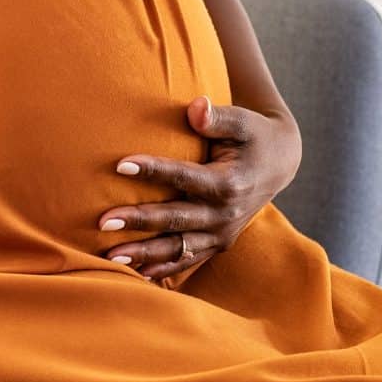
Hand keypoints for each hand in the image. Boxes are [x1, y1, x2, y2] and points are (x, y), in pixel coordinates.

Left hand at [98, 96, 301, 281]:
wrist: (279, 163)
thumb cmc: (252, 135)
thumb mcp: (242, 121)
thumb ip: (218, 116)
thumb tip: (196, 107)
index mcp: (229, 184)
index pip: (184, 177)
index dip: (153, 170)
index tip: (120, 164)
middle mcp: (225, 215)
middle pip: (175, 220)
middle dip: (139, 221)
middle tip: (103, 221)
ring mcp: (222, 234)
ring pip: (178, 249)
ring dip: (144, 254)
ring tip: (110, 256)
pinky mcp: (218, 244)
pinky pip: (187, 261)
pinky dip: (162, 269)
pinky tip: (134, 274)